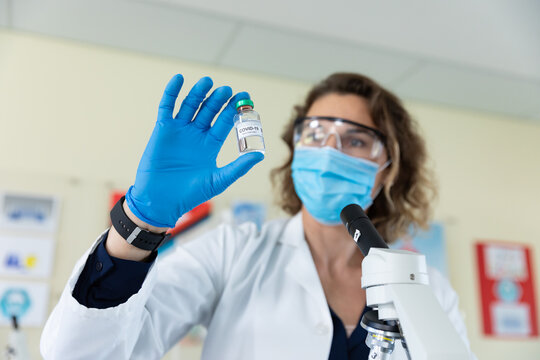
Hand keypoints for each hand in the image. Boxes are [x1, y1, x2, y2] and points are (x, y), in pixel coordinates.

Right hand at [125, 74, 263, 227]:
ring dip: (198, 93)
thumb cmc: (191, 194)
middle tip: (226, 90)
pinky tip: (179, 79)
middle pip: (209, 110)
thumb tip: (260, 154)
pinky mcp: (163, 130)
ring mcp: (180, 130)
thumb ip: (239, 167)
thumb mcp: (219, 180)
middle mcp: (196, 134)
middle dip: (218, 100)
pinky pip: (167, 107)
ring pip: (190, 105)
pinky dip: (172, 92)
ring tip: (207, 82)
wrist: (162, 200)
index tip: (244, 97)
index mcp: (211, 144)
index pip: (225, 122)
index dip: (233, 110)